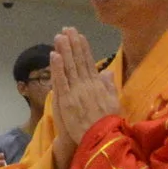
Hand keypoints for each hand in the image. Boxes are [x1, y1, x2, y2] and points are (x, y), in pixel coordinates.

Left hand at [49, 28, 120, 150]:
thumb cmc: (107, 123)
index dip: (84, 49)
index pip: (89, 63)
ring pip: (69, 68)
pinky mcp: (66, 100)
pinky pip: (61, 81)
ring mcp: (76, 92)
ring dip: (64, 51)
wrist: (102, 139)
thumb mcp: (113, 103)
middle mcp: (87, 85)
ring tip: (59, 36)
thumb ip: (109, 87)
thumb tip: (107, 73)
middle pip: (78, 61)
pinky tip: (54, 55)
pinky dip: (57, 68)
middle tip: (67, 29)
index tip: (79, 36)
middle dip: (72, 44)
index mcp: (98, 86)